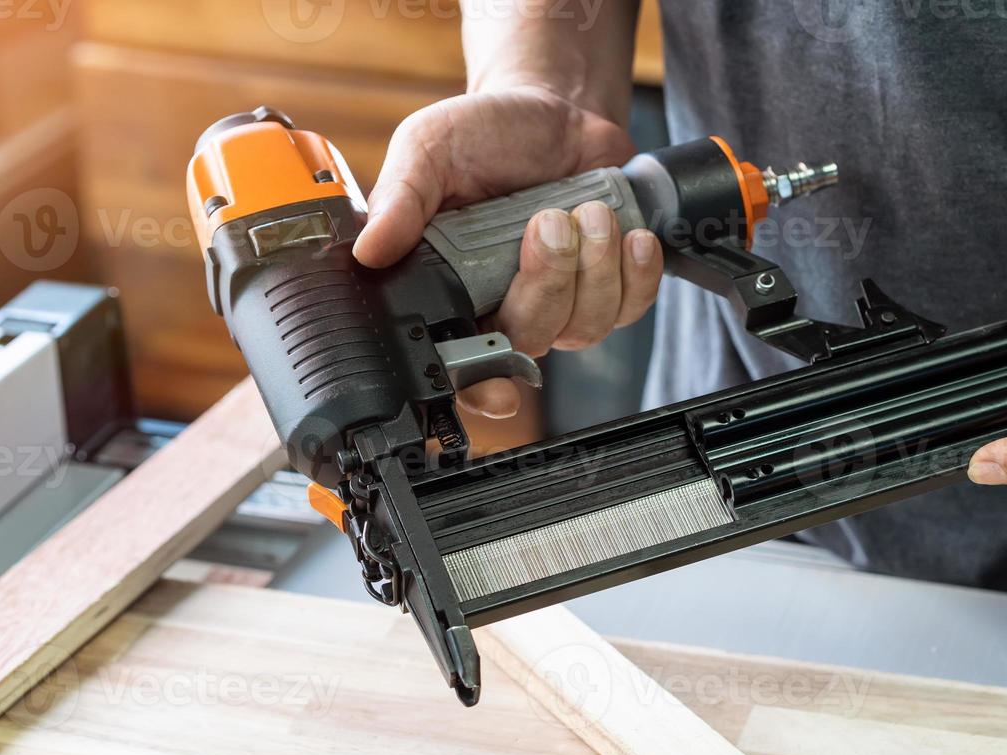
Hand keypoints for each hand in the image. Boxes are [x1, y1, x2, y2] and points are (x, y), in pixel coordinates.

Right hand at [354, 86, 664, 417]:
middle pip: (531, 339)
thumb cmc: (485, 135)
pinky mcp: (609, 287)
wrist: (554, 110)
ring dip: (595, 269)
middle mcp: (504, 305)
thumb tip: (370, 250)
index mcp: (449, 289)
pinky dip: (636, 272)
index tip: (498, 391)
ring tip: (588, 212)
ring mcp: (561, 302)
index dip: (479, 387)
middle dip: (548, 282)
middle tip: (549, 222)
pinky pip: (629, 308)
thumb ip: (401, 200)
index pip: (458, 363)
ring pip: (585, 328)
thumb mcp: (428, 151)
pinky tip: (627, 234)